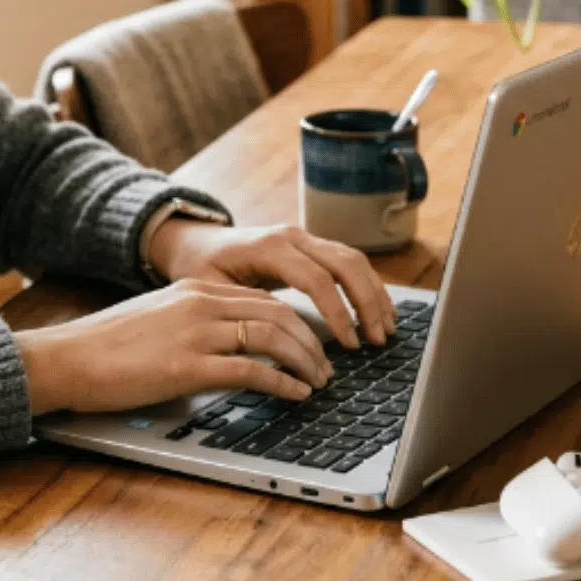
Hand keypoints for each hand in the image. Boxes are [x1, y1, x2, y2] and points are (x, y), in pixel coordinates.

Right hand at [13, 279, 333, 414]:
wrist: (64, 357)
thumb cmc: (104, 348)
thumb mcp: (156, 321)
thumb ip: (192, 326)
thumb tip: (225, 351)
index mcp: (194, 289)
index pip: (263, 298)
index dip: (296, 322)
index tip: (311, 343)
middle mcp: (201, 303)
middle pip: (277, 313)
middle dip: (311, 341)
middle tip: (325, 366)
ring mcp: (196, 333)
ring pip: (273, 337)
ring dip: (304, 361)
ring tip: (318, 382)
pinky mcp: (188, 367)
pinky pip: (251, 370)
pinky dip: (282, 383)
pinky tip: (294, 394)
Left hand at [149, 222, 398, 349]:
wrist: (196, 241)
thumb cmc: (200, 268)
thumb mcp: (210, 291)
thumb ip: (243, 310)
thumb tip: (276, 341)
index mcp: (269, 247)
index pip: (317, 279)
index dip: (338, 313)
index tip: (350, 344)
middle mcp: (293, 236)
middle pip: (346, 264)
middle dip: (367, 303)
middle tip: (377, 340)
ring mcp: (305, 238)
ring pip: (354, 259)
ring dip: (374, 294)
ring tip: (385, 330)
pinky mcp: (312, 246)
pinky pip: (349, 261)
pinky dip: (368, 286)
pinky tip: (378, 311)